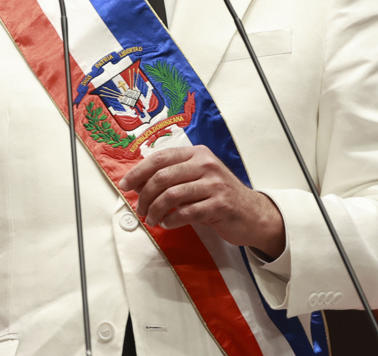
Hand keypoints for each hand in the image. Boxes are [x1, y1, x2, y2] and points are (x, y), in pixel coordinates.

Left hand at [118, 145, 285, 258]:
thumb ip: (172, 175)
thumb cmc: (219, 194)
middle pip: (162, 177)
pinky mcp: (219, 205)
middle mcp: (205, 165)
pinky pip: (185, 213)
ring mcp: (214, 184)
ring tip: (152, 219)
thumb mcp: (197, 177)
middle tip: (140, 209)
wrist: (252, 213)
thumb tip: (137, 182)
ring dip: (155, 211)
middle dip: (145, 196)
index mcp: (197, 154)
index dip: (138, 171)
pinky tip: (168, 224)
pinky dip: (171, 220)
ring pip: (171, 195)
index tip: (125, 185)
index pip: (160, 157)